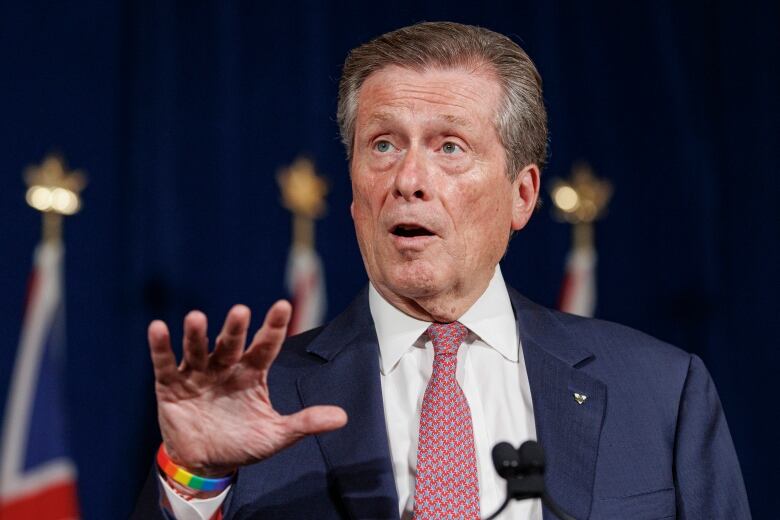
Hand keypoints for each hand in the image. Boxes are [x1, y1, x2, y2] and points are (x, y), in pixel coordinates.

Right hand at [148, 300, 347, 476]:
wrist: (205, 463)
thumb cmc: (242, 442)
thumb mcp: (276, 435)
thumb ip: (305, 422)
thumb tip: (342, 417)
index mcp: (252, 374)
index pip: (266, 346)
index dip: (273, 327)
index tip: (283, 306)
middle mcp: (226, 367)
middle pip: (232, 344)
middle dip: (235, 329)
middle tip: (240, 311)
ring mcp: (198, 373)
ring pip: (198, 349)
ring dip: (196, 334)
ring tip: (196, 318)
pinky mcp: (172, 385)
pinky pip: (166, 364)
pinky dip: (161, 347)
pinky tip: (158, 328)